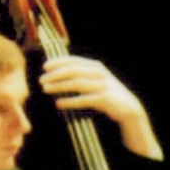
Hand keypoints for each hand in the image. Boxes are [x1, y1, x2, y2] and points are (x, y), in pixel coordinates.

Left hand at [39, 53, 161, 160]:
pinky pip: (83, 99)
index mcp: (95, 66)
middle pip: (72, 71)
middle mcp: (99, 73)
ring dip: (59, 86)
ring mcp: (102, 86)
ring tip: (45, 89)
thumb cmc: (106, 94)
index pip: (73, 61)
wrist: (128, 108)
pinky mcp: (104, 99)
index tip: (45, 67)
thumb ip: (81, 74)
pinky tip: (59, 104)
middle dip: (55, 75)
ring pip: (76, 84)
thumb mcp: (95, 80)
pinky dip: (69, 101)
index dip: (58, 62)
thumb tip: (56, 72)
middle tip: (41, 80)